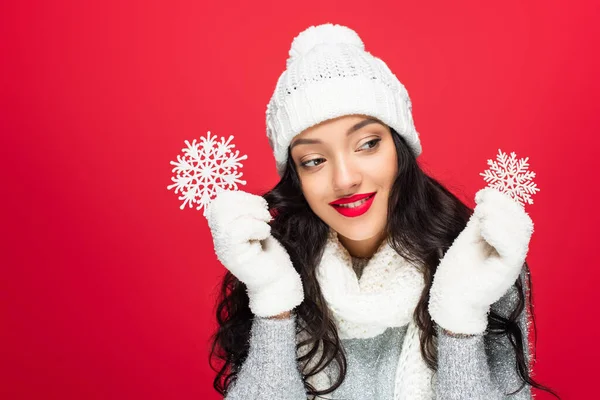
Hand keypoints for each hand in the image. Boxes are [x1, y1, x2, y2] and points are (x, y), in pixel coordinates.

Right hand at [206, 189, 303, 317]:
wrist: (278, 278)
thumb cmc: (269, 252)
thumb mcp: (257, 224)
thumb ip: (247, 211)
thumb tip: (245, 195)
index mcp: (223, 227)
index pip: (219, 201)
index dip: (240, 196)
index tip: (259, 204)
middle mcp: (218, 237)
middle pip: (222, 205)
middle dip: (248, 202)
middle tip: (265, 213)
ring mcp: (223, 248)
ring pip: (229, 216)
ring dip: (254, 214)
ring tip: (266, 223)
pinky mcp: (232, 256)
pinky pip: (239, 229)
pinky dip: (257, 227)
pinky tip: (264, 236)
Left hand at [428, 188, 533, 334]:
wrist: (450, 299)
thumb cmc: (458, 272)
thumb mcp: (468, 239)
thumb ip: (479, 222)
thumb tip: (484, 199)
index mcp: (505, 243)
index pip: (515, 216)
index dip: (502, 200)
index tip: (482, 193)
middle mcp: (513, 252)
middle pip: (522, 221)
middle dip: (503, 205)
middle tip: (481, 202)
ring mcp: (512, 262)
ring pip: (521, 233)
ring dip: (500, 217)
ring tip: (480, 215)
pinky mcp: (507, 272)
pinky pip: (513, 249)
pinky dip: (501, 234)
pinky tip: (484, 228)